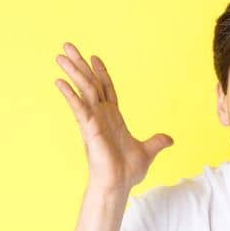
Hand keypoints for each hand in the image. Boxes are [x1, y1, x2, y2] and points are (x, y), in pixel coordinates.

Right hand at [53, 42, 173, 194]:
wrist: (120, 185)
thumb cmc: (128, 171)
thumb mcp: (148, 151)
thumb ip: (157, 142)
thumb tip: (169, 139)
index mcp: (114, 117)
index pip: (106, 89)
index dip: (101, 73)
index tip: (94, 57)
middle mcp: (101, 115)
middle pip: (90, 83)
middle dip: (80, 65)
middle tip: (68, 45)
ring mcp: (94, 121)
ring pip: (83, 91)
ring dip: (73, 72)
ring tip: (60, 55)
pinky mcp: (89, 129)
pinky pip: (79, 108)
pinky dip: (70, 95)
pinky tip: (60, 82)